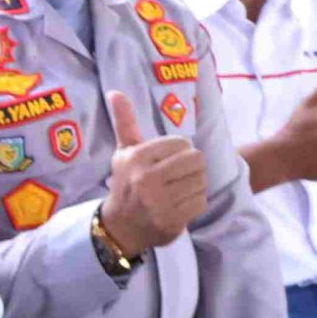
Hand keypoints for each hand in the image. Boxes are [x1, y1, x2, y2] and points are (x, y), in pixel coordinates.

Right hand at [98, 91, 206, 252]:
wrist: (120, 226)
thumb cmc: (126, 183)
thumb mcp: (123, 152)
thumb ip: (125, 122)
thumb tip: (115, 91)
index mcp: (136, 157)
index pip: (181, 143)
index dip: (179, 151)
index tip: (167, 161)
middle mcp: (146, 178)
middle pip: (196, 161)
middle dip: (192, 168)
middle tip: (178, 176)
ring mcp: (159, 201)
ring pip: (201, 181)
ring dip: (195, 185)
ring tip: (179, 190)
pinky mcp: (171, 219)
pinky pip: (201, 201)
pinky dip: (195, 203)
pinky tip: (180, 204)